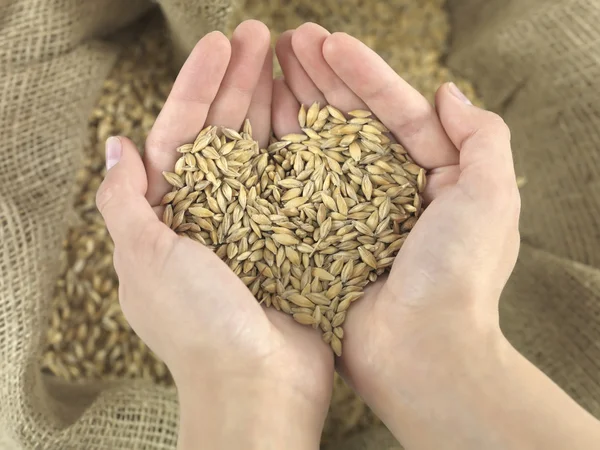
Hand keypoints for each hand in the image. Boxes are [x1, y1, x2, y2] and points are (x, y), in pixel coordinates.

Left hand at [97, 21, 332, 449]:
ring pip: (265, 150)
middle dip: (240, 82)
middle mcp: (215, 213)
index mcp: (173, 214)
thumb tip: (116, 145)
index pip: (182, 134)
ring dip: (274, 102)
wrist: (261, 384)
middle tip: (262, 33)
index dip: (198, 86)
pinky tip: (315, 110)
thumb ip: (126, 202)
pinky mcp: (296, 236)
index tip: (221, 43)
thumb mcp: (146, 260)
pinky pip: (298, 181)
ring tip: (292, 56)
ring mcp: (259, 222)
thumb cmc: (198, 326)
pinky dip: (304, 145)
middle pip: (226, 133)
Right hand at [275, 22, 519, 440]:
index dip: (364, 73)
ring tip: (267, 63)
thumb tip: (447, 90)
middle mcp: (388, 191)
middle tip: (287, 39)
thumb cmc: (461, 277)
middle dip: (322, 78)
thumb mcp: (490, 198)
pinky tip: (259, 123)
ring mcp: (349, 214)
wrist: (422, 353)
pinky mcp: (319, 239)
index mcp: (433, 176)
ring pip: (321, 148)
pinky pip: (298, 190)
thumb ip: (481, 137)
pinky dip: (280, 155)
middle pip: (352, 122)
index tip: (329, 41)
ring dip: (297, 104)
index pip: (396, 110)